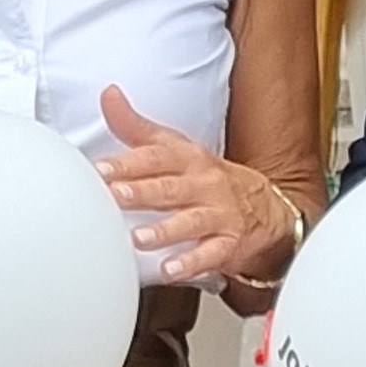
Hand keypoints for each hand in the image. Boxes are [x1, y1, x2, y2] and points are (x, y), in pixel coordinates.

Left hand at [97, 87, 297, 286]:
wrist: (264, 207)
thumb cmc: (208, 178)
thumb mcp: (176, 147)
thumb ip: (137, 127)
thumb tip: (109, 96)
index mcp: (188, 159)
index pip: (156, 157)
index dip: (128, 163)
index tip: (100, 169)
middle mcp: (204, 184)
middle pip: (171, 187)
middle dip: (142, 192)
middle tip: (115, 196)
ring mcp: (219, 213)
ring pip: (191, 221)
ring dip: (165, 231)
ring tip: (139, 239)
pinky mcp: (229, 243)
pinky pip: (211, 254)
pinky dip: (191, 263)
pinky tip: (171, 270)